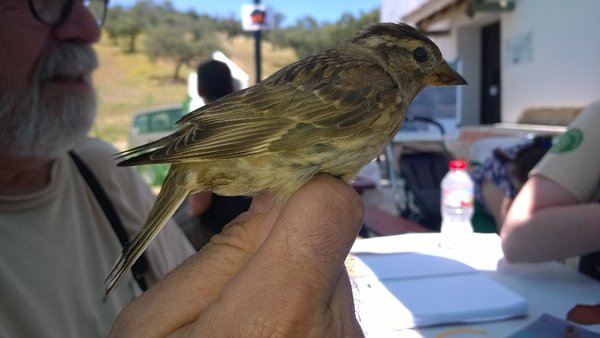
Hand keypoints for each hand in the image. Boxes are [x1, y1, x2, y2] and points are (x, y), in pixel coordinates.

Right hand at [110, 174, 364, 336]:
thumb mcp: (156, 324)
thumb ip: (220, 254)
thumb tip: (270, 200)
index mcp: (279, 309)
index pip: (331, 203)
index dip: (301, 184)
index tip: (265, 194)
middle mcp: (333, 323)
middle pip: (328, 234)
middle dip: (285, 234)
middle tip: (236, 265)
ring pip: (329, 269)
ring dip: (291, 272)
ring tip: (244, 313)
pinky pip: (330, 305)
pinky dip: (301, 304)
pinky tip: (267, 335)